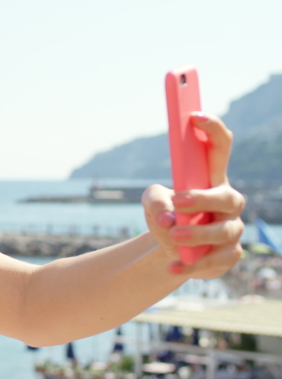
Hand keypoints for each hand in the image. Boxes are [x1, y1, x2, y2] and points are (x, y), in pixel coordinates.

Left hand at [142, 113, 244, 278]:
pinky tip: (172, 265)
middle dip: (204, 198)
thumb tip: (169, 216)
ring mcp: (231, 230)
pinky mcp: (228, 256)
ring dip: (198, 234)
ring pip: (224, 231)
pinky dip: (192, 265)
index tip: (193, 116)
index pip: (220, 148)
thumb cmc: (166, 216)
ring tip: (174, 236)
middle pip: (227, 195)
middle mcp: (228, 202)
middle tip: (178, 202)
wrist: (169, 250)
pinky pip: (215, 261)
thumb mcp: (151, 202)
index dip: (212, 129)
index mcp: (211, 179)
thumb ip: (154, 199)